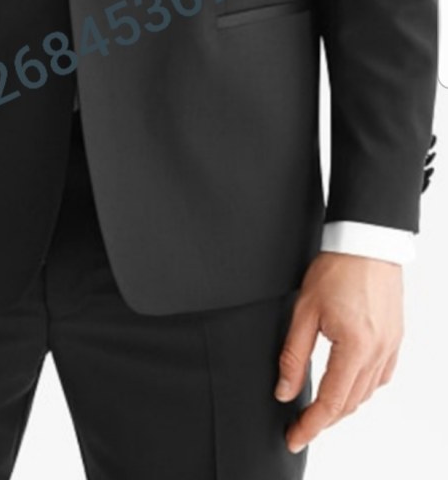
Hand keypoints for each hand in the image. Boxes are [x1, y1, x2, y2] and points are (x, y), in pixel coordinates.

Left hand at [275, 251, 402, 452]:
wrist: (366, 242)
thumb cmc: (336, 268)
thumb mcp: (304, 311)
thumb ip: (293, 355)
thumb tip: (285, 390)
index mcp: (356, 348)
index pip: (331, 402)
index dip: (310, 425)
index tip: (294, 437)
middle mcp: (378, 352)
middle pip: (350, 403)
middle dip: (324, 420)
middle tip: (300, 426)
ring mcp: (390, 346)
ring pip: (366, 393)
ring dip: (342, 405)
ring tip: (318, 408)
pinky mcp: (394, 338)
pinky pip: (380, 376)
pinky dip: (361, 387)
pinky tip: (347, 383)